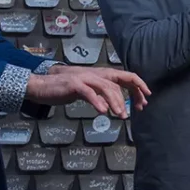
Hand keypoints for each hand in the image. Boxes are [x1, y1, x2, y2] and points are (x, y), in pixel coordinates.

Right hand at [27, 66, 150, 117]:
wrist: (42, 86)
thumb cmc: (65, 89)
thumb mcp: (87, 92)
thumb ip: (100, 95)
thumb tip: (114, 105)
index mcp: (100, 74)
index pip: (125, 76)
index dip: (139, 85)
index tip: (147, 98)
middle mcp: (95, 73)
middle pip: (119, 82)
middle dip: (131, 96)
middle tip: (135, 111)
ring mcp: (84, 77)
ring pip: (107, 87)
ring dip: (116, 101)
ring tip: (121, 115)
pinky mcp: (74, 84)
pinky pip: (89, 93)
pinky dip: (97, 101)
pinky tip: (104, 111)